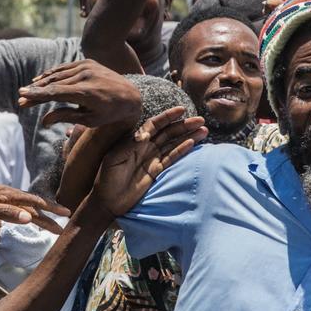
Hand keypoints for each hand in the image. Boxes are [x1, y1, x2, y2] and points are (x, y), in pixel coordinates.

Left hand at [0, 183, 68, 232]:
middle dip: (48, 213)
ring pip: (23, 204)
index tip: (66, 216)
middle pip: (31, 204)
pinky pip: (14, 205)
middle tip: (64, 222)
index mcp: (5, 194)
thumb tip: (30, 217)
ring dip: (37, 212)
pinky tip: (23, 215)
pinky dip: (24, 211)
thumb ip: (5, 213)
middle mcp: (4, 193)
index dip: (50, 210)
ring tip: (49, 219)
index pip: (33, 203)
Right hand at [18, 60, 142, 127]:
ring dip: (42, 82)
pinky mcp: (88, 61)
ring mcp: (87, 66)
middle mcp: (86, 76)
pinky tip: (41, 79)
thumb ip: (66, 117)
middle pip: (53, 83)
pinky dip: (53, 73)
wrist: (131, 94)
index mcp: (86, 92)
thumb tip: (43, 120)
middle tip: (20, 98)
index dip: (37, 95)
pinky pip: (65, 68)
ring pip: (58, 74)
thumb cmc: (110, 113)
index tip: (22, 97)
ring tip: (28, 90)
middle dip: (36, 91)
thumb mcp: (90, 120)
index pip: (55, 93)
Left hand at [89, 107, 206, 216]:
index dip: (168, 117)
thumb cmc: (107, 178)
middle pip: (168, 132)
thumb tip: (145, 135)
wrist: (108, 200)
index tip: (181, 110)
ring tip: (203, 130)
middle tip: (200, 120)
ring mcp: (152, 158)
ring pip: (173, 143)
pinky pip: (172, 157)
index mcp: (135, 141)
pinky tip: (192, 143)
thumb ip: (129, 145)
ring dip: (188, 136)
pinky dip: (182, 150)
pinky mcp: (157, 170)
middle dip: (184, 125)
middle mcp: (146, 146)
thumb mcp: (114, 159)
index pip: (155, 124)